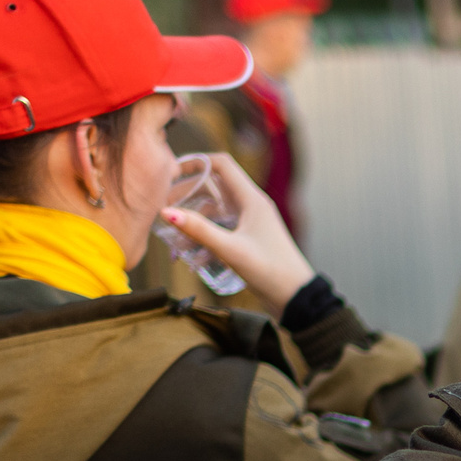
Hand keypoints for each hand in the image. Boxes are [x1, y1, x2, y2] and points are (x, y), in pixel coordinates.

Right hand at [159, 154, 315, 306]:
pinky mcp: (248, 240)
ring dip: (194, 226)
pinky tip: (193, 262)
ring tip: (175, 248)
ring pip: (214, 214)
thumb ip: (199, 230)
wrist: (295, 298)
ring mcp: (250, 223)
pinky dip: (206, 242)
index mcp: (251, 199)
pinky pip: (221, 232)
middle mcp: (251, 206)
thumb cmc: (270, 271)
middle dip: (187, 199)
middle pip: (212, 189)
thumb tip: (166, 212)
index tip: (171, 172)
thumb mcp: (230, 249)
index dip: (196, 162)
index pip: (221, 164)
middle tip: (164, 211)